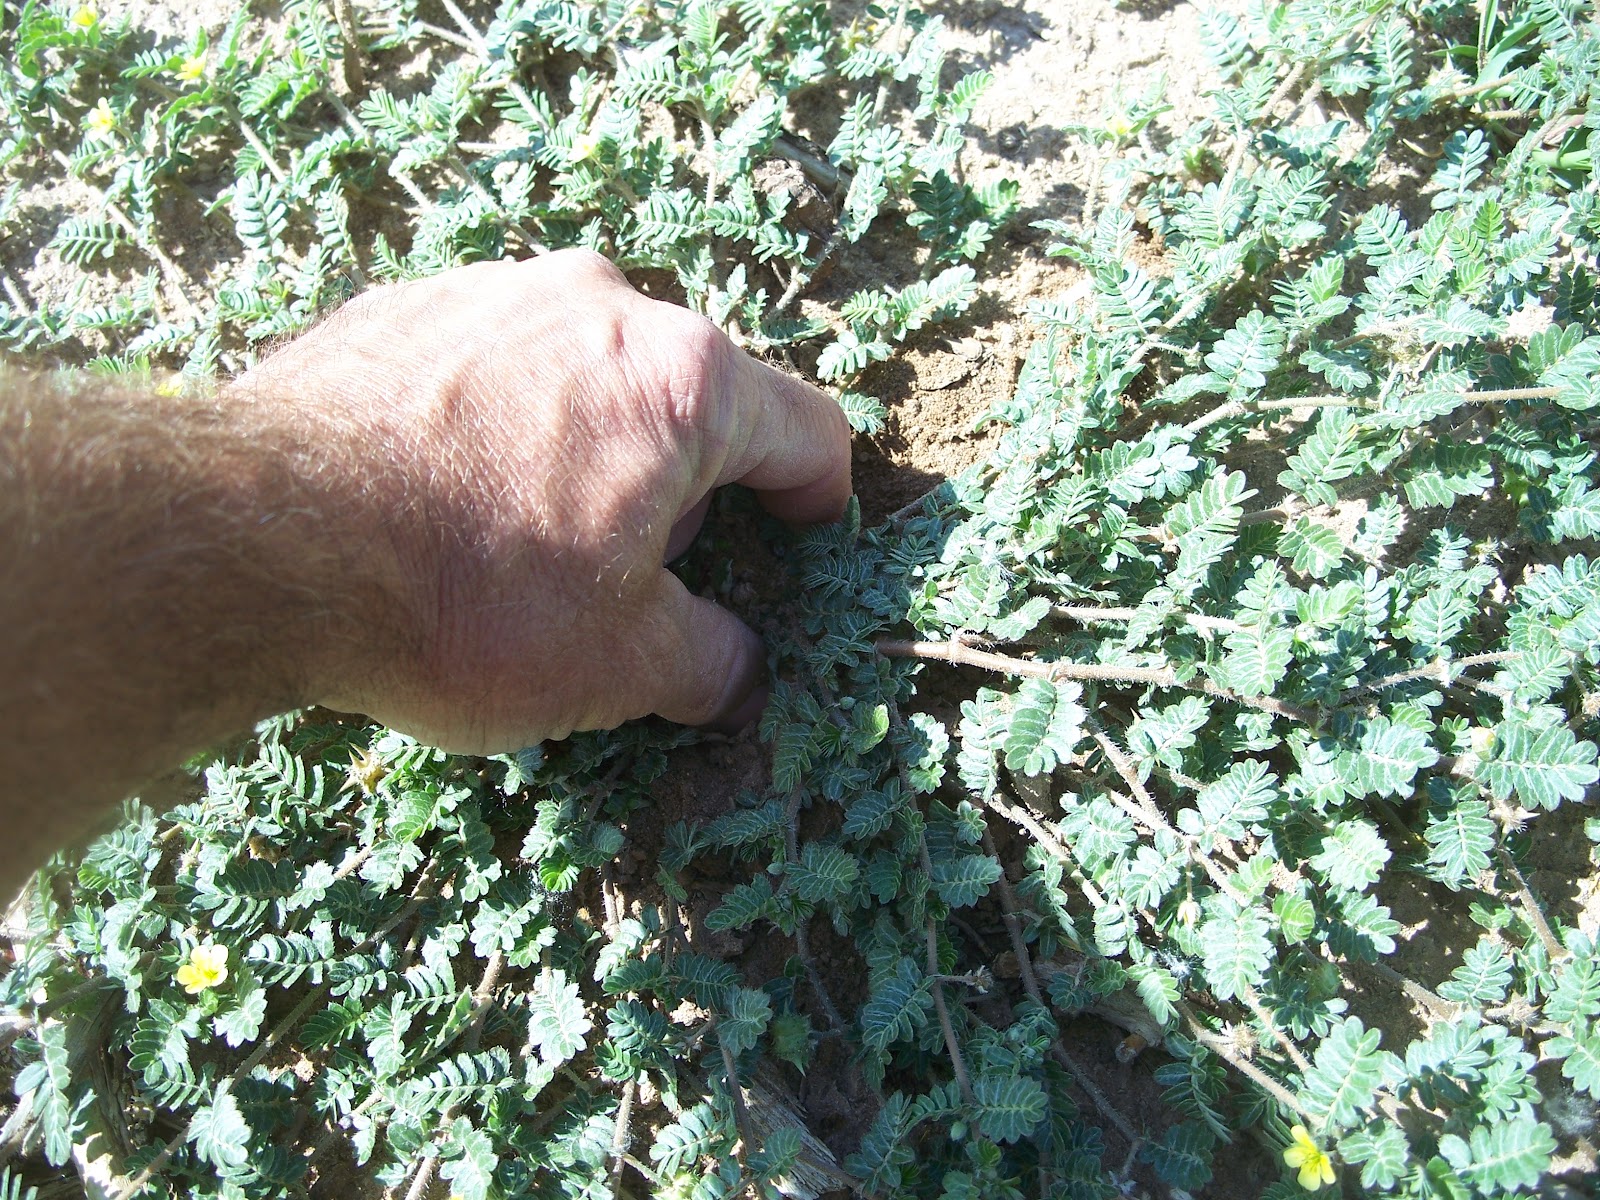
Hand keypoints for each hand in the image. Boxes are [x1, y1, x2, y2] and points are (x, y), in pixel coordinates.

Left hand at [236, 249, 851, 751]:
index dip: (819, 498)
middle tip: (641, 576)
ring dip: (590, 451)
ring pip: (587, 374)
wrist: (250, 545)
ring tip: (527, 541)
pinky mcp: (402, 306)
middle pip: (691, 400)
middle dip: (688, 489)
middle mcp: (597, 303)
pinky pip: (493, 364)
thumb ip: (709, 662)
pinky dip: (502, 425)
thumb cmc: (462, 600)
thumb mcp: (618, 664)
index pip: (807, 429)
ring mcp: (492, 291)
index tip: (804, 543)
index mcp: (680, 380)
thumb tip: (735, 669)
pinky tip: (448, 500)